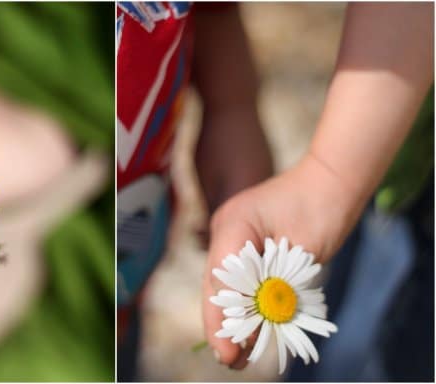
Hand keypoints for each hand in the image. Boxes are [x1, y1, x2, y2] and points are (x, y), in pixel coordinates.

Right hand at [202, 154, 362, 367]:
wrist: (332, 182)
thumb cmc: (323, 209)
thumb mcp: (303, 253)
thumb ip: (277, 286)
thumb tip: (259, 324)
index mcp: (234, 226)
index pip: (218, 280)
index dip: (219, 319)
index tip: (225, 352)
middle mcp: (225, 230)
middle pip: (215, 285)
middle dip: (221, 325)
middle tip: (230, 361)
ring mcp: (231, 235)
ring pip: (223, 285)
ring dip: (231, 318)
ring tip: (237, 356)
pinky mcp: (243, 243)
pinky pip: (237, 279)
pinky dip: (243, 304)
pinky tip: (248, 329)